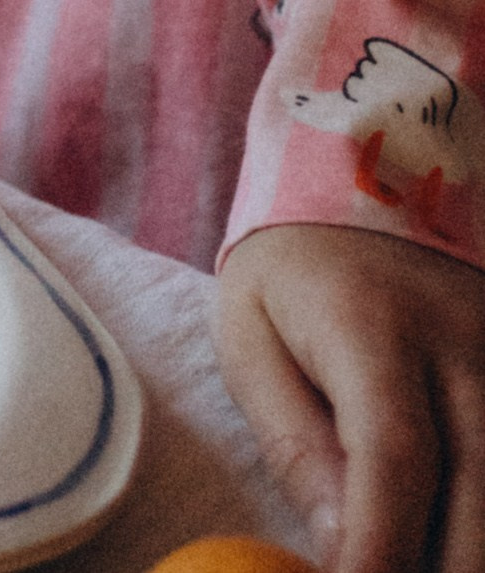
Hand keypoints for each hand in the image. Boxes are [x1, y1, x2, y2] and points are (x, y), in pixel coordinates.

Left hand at [216, 221, 484, 572]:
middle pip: (476, 499)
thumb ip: (294, 443)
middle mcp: (461, 349)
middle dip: (437, 570)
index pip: (395, 458)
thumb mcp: (251, 334)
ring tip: (416, 558)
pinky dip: (484, 513)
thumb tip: (341, 548)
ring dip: (466, 551)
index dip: (382, 548)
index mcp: (374, 328)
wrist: (371, 177)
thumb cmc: (294, 271)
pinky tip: (454, 533)